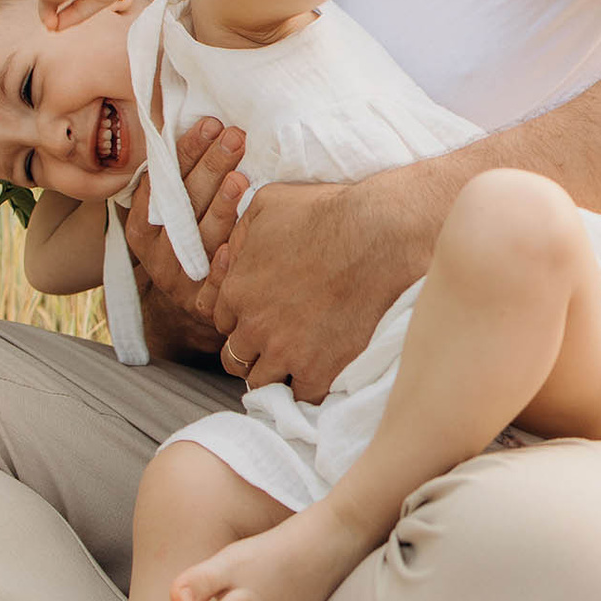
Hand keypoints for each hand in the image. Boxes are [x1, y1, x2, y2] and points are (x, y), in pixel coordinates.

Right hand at [122, 116, 250, 363]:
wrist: (189, 301)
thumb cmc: (190, 240)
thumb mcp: (174, 212)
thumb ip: (179, 176)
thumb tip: (191, 117)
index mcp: (142, 225)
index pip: (164, 181)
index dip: (186, 151)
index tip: (210, 124)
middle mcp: (156, 252)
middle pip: (185, 203)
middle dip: (210, 166)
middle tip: (235, 137)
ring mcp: (179, 279)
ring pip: (201, 238)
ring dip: (221, 207)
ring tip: (240, 177)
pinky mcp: (201, 304)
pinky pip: (214, 286)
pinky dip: (225, 266)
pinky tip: (236, 245)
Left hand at [209, 175, 431, 400]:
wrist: (378, 238)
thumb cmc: (326, 213)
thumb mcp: (268, 204)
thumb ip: (240, 231)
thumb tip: (230, 251)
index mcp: (238, 291)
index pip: (222, 323)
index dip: (242, 319)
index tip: (262, 317)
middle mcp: (255, 327)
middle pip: (236, 358)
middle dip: (251, 352)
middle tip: (275, 343)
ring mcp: (286, 352)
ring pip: (262, 383)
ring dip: (275, 374)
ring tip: (296, 364)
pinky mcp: (320, 369)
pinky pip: (303, 396)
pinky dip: (308, 389)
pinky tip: (321, 375)